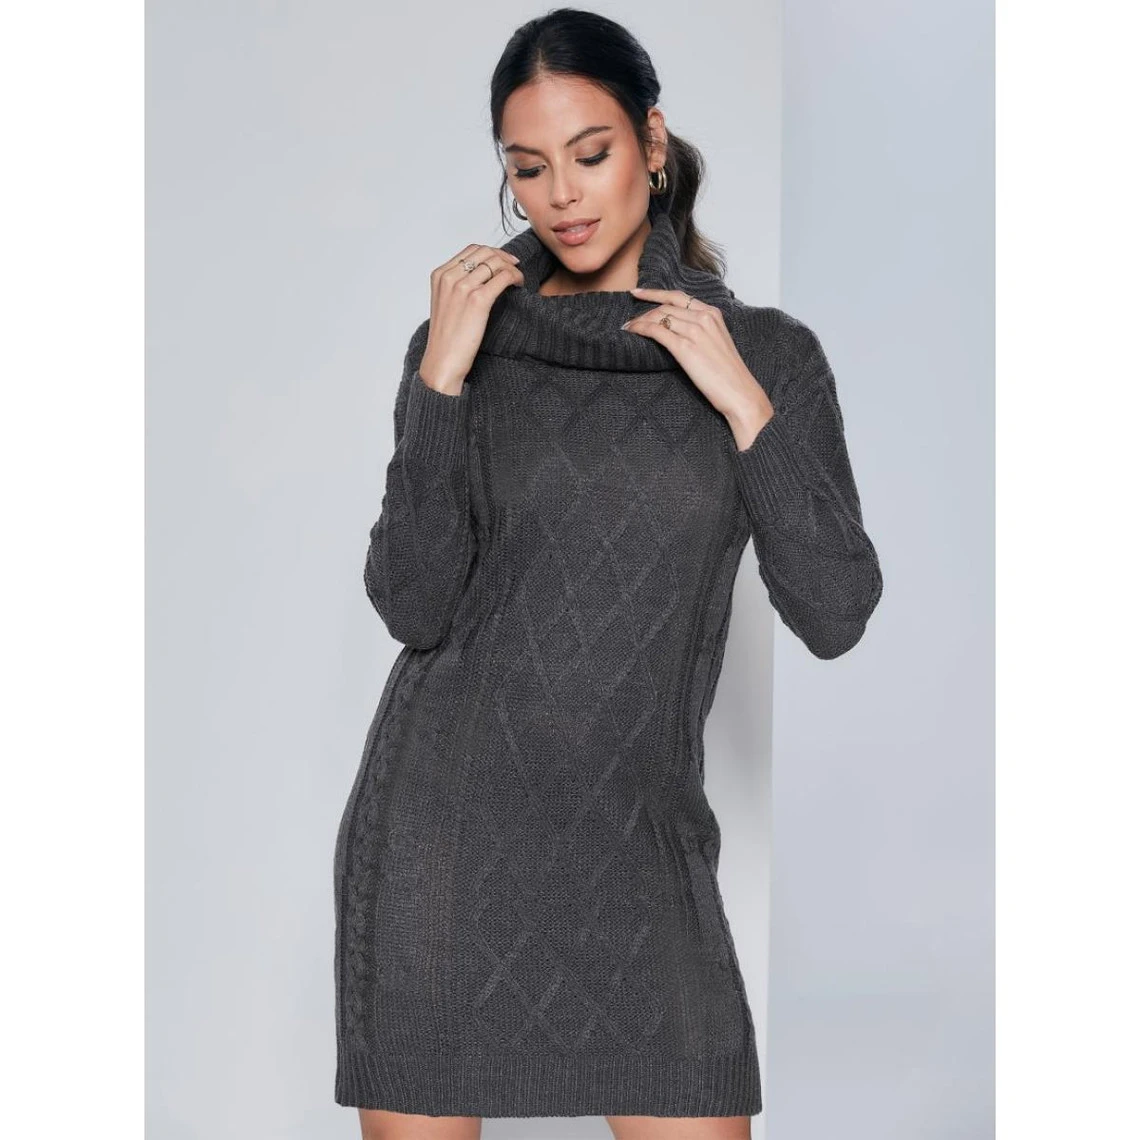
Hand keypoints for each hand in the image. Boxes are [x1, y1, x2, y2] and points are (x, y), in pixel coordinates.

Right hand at [418, 244, 524, 393]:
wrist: (443, 361)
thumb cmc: (447, 338)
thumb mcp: (445, 304)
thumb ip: (456, 286)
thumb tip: (482, 275)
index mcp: (440, 275)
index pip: (471, 250)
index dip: (492, 252)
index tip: (504, 261)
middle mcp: (449, 277)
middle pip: (484, 251)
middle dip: (503, 257)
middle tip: (515, 267)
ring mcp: (462, 287)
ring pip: (495, 262)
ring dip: (511, 268)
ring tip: (517, 280)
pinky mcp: (478, 299)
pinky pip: (503, 277)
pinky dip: (515, 277)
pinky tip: (519, 286)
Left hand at [622, 287, 774, 448]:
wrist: (739, 392)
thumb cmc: (729, 374)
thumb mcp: (717, 343)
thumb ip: (702, 331)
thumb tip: (678, 330)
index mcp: (713, 313)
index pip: (678, 297)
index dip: (655, 293)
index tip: (638, 292)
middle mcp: (704, 317)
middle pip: (666, 306)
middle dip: (644, 311)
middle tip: (630, 320)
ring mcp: (694, 331)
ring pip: (659, 316)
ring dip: (639, 321)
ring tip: (628, 328)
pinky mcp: (685, 347)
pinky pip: (656, 331)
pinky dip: (641, 329)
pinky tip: (632, 332)